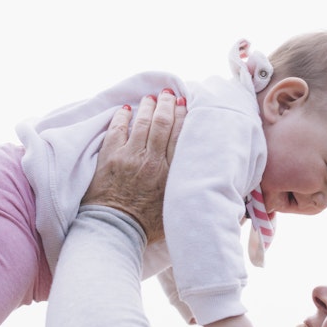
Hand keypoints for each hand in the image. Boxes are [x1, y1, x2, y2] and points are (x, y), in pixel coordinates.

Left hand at [82, 90, 186, 241]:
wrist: (114, 232)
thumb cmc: (147, 226)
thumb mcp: (177, 209)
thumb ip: (189, 191)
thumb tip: (216, 191)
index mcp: (172, 173)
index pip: (180, 135)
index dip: (183, 115)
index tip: (185, 104)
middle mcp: (153, 160)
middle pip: (163, 123)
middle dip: (167, 104)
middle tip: (169, 94)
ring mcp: (130, 156)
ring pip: (142, 121)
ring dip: (148, 106)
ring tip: (151, 98)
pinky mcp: (110, 157)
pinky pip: (117, 128)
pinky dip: (122, 116)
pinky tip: (127, 109)